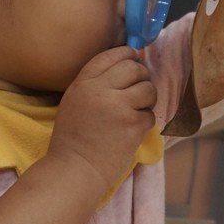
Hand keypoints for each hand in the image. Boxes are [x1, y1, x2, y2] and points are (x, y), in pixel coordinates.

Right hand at [48, 47, 155, 195]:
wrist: (75, 169)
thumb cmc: (73, 139)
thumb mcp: (74, 102)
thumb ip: (95, 84)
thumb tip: (126, 66)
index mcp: (83, 84)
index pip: (110, 56)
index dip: (126, 53)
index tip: (134, 58)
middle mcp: (101, 90)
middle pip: (133, 68)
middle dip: (142, 76)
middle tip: (139, 88)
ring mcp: (119, 107)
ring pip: (148, 89)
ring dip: (147, 99)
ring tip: (137, 110)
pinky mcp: (134, 125)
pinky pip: (150, 114)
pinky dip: (145, 122)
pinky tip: (132, 130)